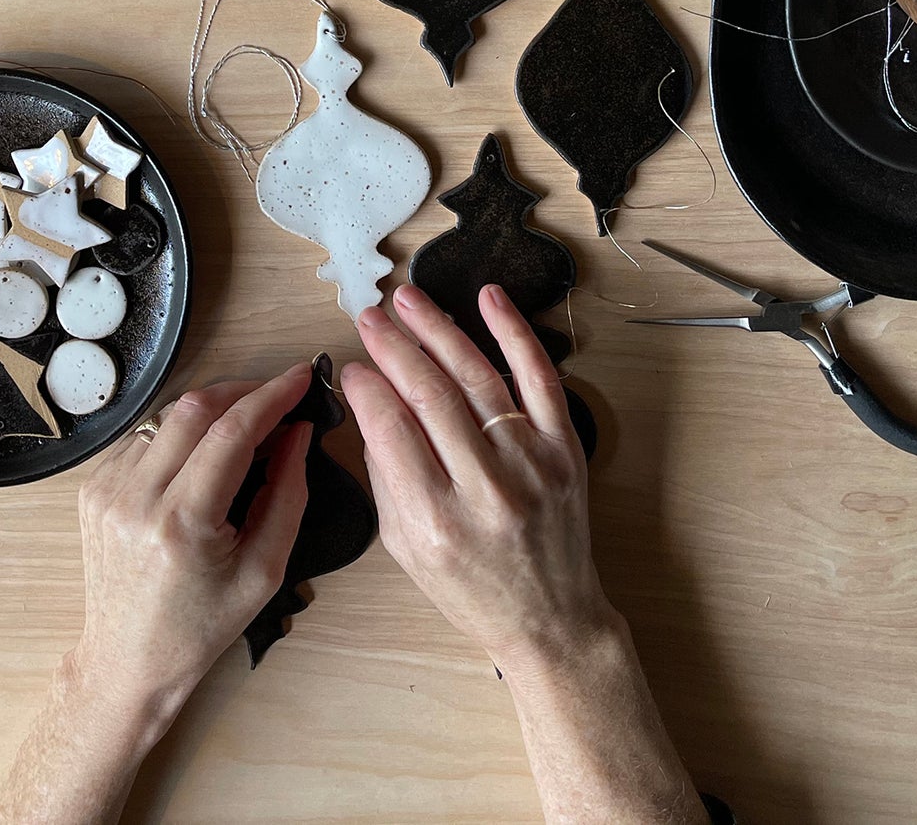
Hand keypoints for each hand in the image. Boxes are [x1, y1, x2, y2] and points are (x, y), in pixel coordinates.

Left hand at [66, 365, 313, 730]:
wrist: (128, 660)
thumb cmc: (201, 625)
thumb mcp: (264, 571)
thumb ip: (287, 495)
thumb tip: (298, 433)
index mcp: (182, 523)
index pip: (231, 432)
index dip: (271, 396)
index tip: (300, 378)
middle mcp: (136, 498)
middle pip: (194, 407)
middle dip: (242, 390)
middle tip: (276, 396)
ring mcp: (107, 489)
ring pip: (166, 416)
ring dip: (210, 409)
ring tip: (243, 427)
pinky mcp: (93, 487)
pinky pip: (143, 437)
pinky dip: (178, 433)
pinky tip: (200, 454)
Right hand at [341, 284, 615, 672]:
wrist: (550, 618)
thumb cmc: (471, 588)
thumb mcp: (404, 548)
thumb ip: (385, 475)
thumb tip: (368, 403)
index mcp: (437, 521)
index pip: (392, 430)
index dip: (367, 388)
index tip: (352, 365)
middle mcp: (486, 489)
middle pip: (431, 396)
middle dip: (393, 347)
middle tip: (369, 317)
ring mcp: (531, 465)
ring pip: (478, 378)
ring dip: (438, 330)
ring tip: (408, 301)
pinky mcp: (565, 450)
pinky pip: (539, 378)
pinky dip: (513, 333)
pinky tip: (488, 299)